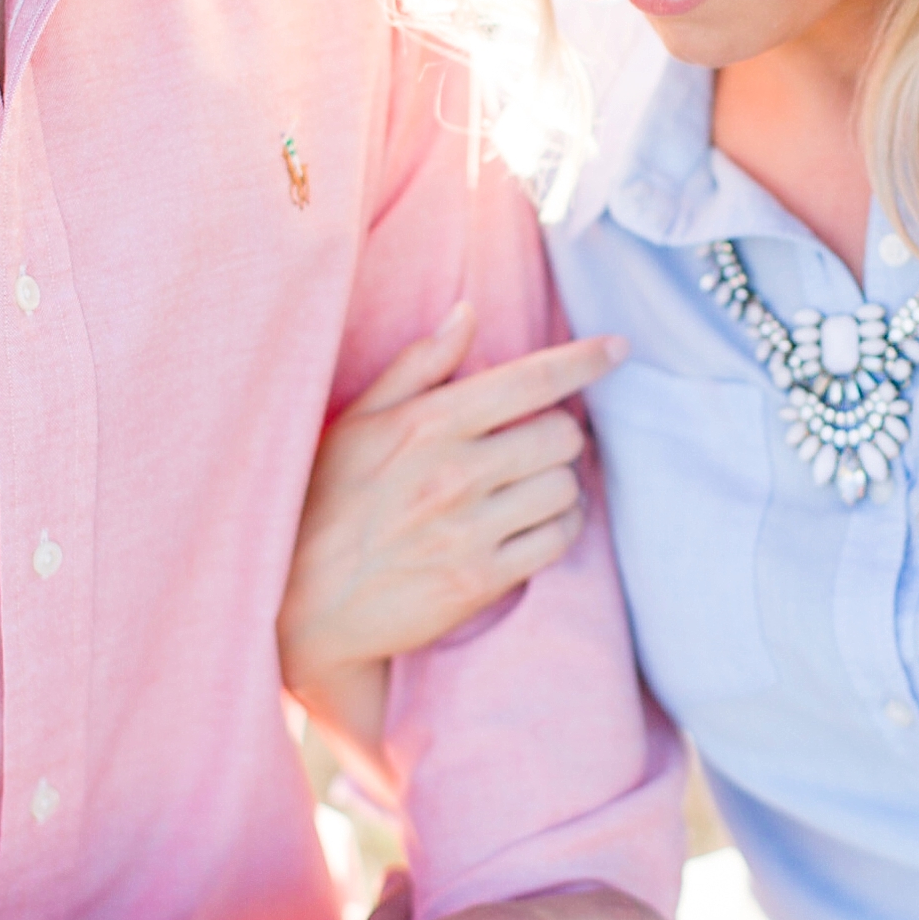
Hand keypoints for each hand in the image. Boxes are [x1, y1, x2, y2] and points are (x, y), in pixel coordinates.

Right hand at [278, 305, 627, 761]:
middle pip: (562, 435)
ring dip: (561, 482)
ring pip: (566, 487)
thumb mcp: (355, 423)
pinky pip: (558, 540)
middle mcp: (455, 473)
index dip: (584, 360)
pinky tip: (536, 523)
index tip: (617, 349)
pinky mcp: (482, 580)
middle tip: (539, 441)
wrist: (302, 605)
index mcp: (427, 423)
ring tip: (532, 485)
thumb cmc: (323, 503)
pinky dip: (560, 527)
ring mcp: (471, 529)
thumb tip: (468, 314)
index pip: (530, 380)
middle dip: (561, 433)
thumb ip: (418, 367)